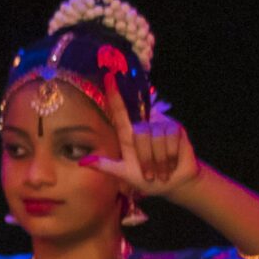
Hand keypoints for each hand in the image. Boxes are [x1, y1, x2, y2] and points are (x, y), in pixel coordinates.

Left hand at [86, 74, 200, 200]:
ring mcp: (160, 126)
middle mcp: (143, 127)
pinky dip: (170, 156)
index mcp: (128, 136)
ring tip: (161, 170)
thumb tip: (82, 162)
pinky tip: (171, 163)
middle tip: (150, 174)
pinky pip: (170, 140)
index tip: (108, 76)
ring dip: (158, 160)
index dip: (114, 95)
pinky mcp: (176, 128)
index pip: (119, 112)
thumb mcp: (123, 173)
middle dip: (146, 159)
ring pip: (155, 138)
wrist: (172, 182)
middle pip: (140, 134)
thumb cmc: (146, 178)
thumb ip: (105, 166)